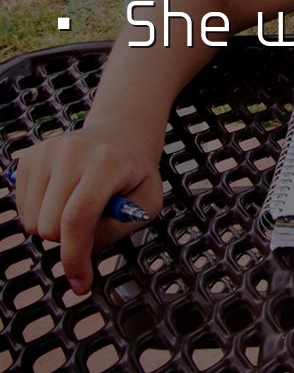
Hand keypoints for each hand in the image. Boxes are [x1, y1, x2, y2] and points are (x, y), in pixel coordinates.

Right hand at [12, 125, 162, 293]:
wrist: (121, 137)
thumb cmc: (135, 175)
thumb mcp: (147, 204)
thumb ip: (116, 230)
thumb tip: (81, 254)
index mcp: (106, 162)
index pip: (78, 217)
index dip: (75, 256)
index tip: (80, 283)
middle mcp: (71, 152)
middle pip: (49, 225)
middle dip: (68, 241)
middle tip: (91, 228)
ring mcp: (45, 152)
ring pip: (30, 221)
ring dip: (53, 228)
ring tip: (78, 208)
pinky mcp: (28, 157)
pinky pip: (21, 208)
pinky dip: (40, 214)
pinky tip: (63, 198)